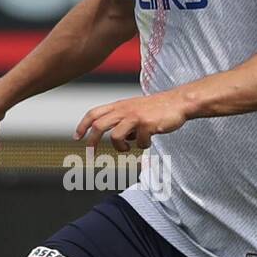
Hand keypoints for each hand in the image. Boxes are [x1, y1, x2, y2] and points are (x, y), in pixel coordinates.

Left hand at [74, 89, 188, 150]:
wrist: (179, 102)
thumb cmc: (158, 108)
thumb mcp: (135, 110)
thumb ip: (124, 121)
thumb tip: (118, 139)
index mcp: (120, 106)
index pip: (94, 113)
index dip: (83, 125)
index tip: (77, 137)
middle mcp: (124, 110)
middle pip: (98, 125)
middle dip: (91, 141)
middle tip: (91, 154)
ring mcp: (135, 117)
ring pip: (115, 136)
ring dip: (120, 148)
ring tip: (127, 149)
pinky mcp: (147, 125)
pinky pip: (138, 142)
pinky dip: (143, 145)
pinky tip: (149, 140)